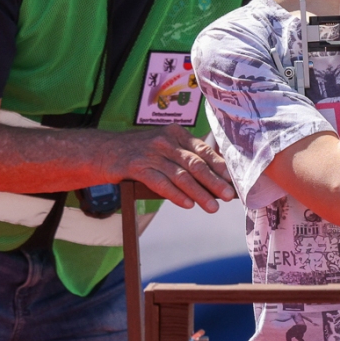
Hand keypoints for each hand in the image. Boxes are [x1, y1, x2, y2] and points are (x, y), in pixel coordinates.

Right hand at [98, 125, 234, 212]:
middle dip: (214, 181)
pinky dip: (175, 195)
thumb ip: (185, 155)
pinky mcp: (136, 166)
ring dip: (199, 193)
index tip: (234, 180)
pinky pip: (160, 182)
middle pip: (195, 164)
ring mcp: (151, 153)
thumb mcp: (164, 145)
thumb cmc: (140, 151)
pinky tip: (187, 204)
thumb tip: (215, 176)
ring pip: (180, 175)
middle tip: (228, 196)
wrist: (104, 150)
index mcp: (176, 134)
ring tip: (212, 207)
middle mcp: (165, 141)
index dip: (220, 166)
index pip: (204, 151)